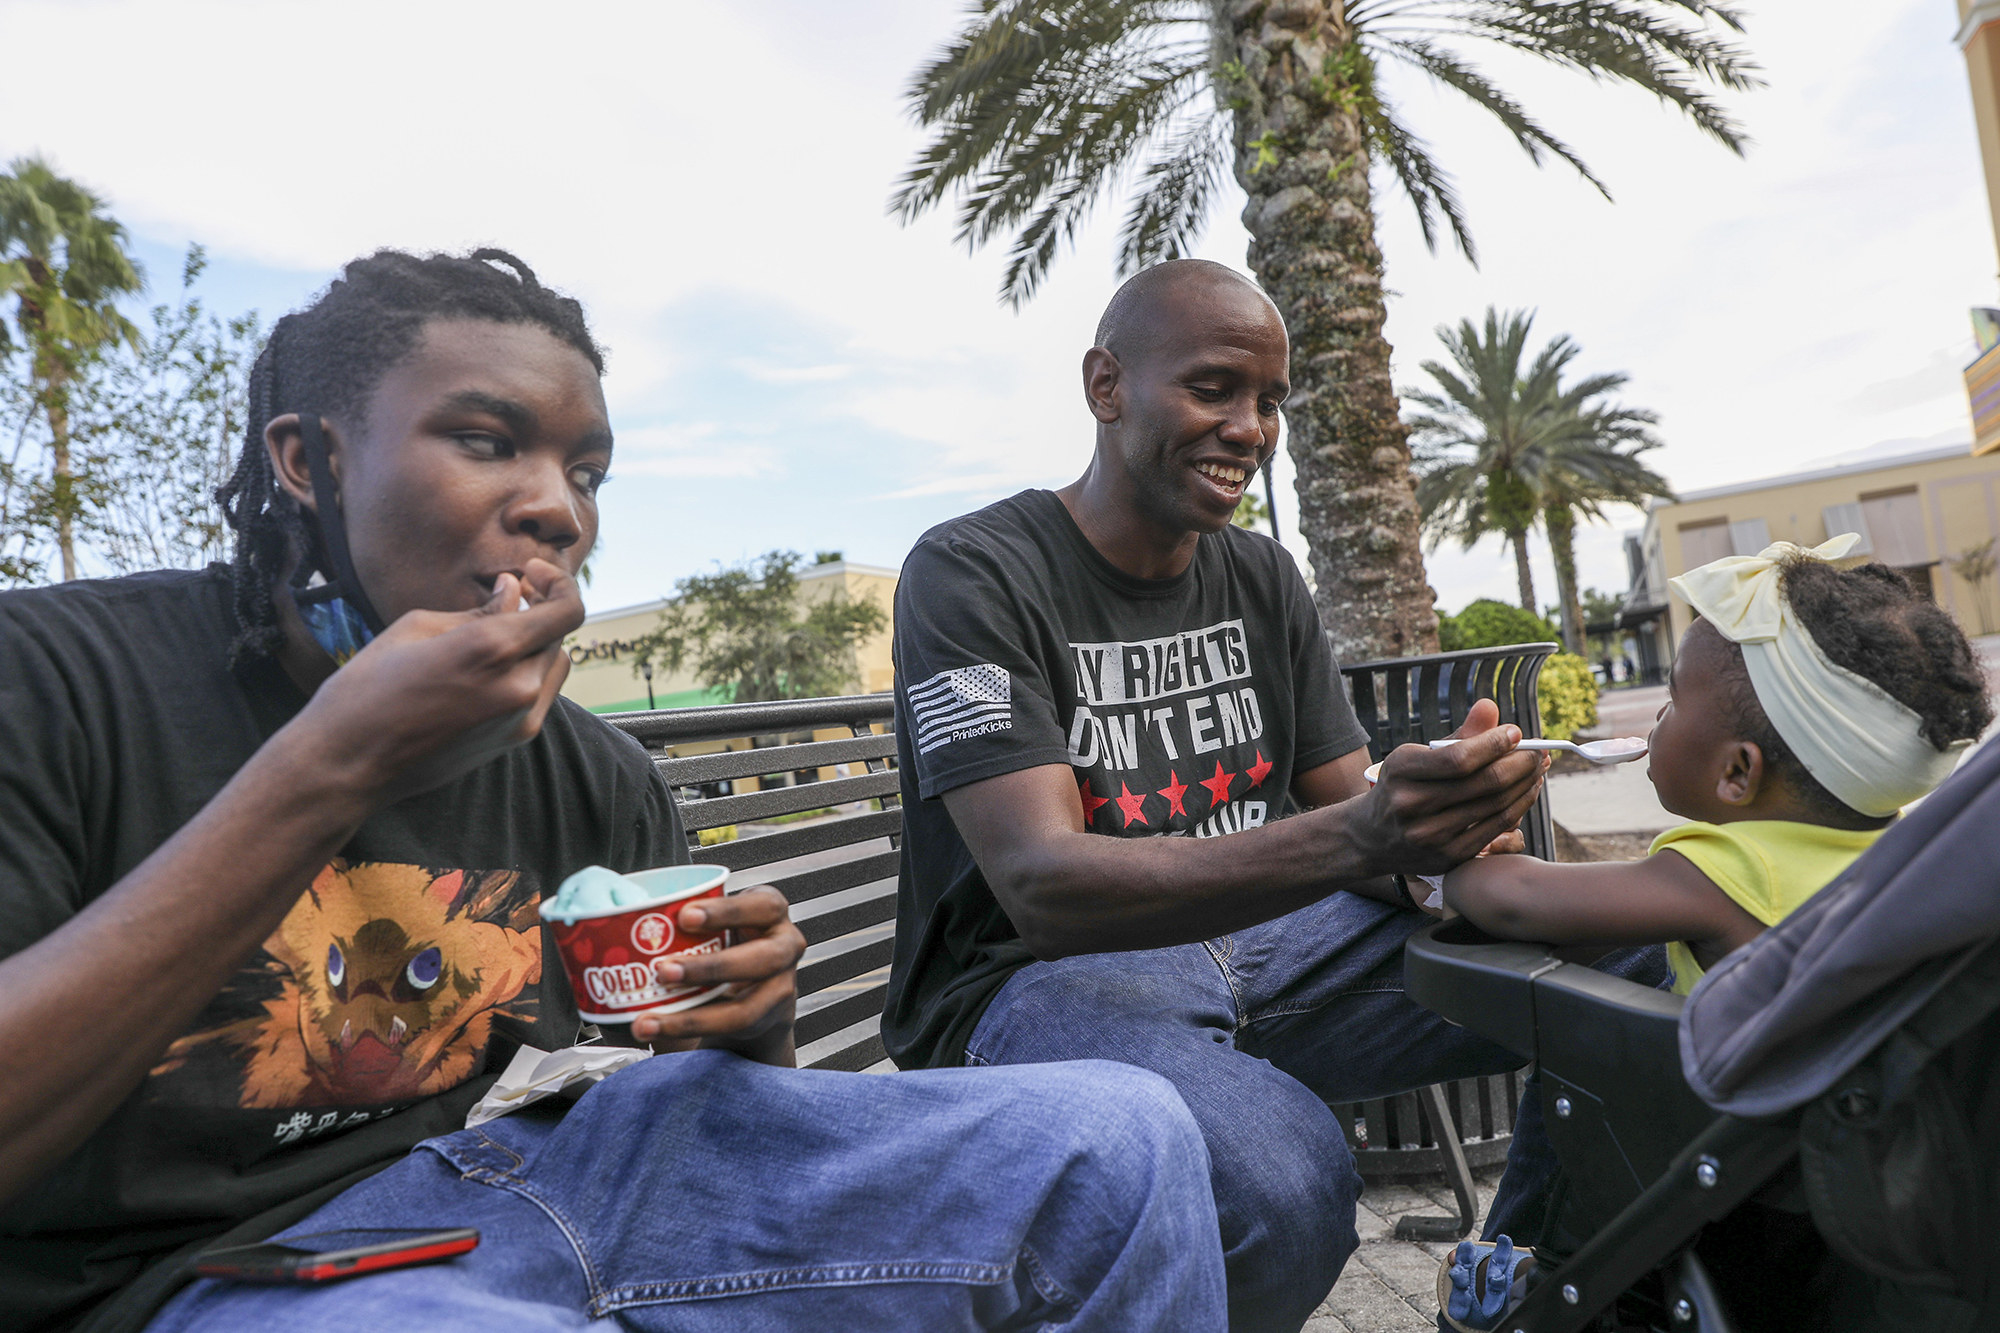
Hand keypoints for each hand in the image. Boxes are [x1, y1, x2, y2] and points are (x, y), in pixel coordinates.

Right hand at [290, 560, 582, 802]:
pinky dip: (527, 673)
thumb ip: (477, 610)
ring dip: (535, 645)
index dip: (558, 583)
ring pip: (553, 667)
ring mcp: (521, 720)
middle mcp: (518, 686)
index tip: (532, 573)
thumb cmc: (368, 687)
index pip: (566, 610)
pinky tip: (489, 668)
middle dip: (539, 612)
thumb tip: (513, 590)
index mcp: (493, 649)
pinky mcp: (513, 741)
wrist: (347, 762)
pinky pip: (541, 695)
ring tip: (496, 632)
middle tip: (508, 596)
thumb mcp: (417, 628)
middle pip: (558, 637)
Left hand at [631, 887, 804, 1065]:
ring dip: (694, 1016)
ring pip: (744, 1009)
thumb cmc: (726, 944)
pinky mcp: (765, 1021)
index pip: (761, 906)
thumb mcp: (717, 922)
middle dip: (709, 967)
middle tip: (662, 971)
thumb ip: (683, 918)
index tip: (684, 916)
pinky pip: (729, 1033)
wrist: (757, 992)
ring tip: (649, 1020)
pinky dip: (691, 1031)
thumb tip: (606, 917)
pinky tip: (659, 1029)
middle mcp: (785, 947)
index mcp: (769, 912)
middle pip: (760, 959)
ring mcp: (781, 988)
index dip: (726, 911)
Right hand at [1355, 699, 1548, 875]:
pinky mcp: (1447, 857)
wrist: (1369, 837)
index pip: (1458, 758)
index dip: (1494, 744)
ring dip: (1525, 784)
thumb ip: (1457, 735)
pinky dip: (1518, 807)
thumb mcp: (1416, 756)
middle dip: (1521, 763)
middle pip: (1484, 783)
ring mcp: (1430, 835)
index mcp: (1401, 770)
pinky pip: (1496, 828)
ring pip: (1495, 806)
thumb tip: (1490, 707)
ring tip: (1537, 768)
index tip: (1515, 732)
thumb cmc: (1401, 787)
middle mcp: (1412, 805)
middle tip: (1539, 751)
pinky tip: (1526, 792)